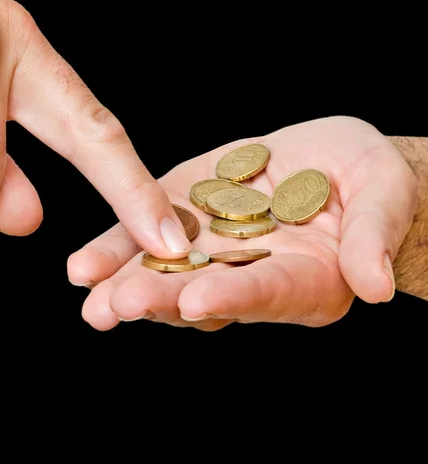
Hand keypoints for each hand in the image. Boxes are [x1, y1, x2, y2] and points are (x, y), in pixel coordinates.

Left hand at [68, 116, 417, 329]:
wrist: (333, 159)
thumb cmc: (370, 178)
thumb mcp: (384, 193)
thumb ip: (376, 235)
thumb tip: (377, 286)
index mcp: (303, 280)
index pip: (266, 293)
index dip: (234, 297)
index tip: (197, 302)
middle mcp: (249, 274)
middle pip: (203, 295)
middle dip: (160, 300)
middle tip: (117, 308)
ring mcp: (211, 246)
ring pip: (166, 272)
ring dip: (125, 283)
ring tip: (90, 291)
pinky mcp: (183, 212)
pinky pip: (145, 235)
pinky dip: (115, 250)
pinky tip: (83, 265)